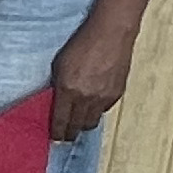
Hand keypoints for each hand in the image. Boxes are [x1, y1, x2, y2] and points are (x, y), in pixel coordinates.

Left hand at [48, 7, 137, 141]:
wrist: (110, 33)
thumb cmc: (82, 43)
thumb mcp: (60, 64)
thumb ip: (58, 86)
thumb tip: (56, 103)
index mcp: (68, 89)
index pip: (61, 121)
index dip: (57, 133)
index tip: (55, 138)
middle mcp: (86, 97)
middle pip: (78, 126)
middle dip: (70, 133)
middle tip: (66, 135)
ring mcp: (103, 97)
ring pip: (92, 122)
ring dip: (84, 124)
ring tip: (78, 121)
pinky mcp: (116, 94)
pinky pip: (104, 111)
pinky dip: (97, 111)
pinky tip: (92, 105)